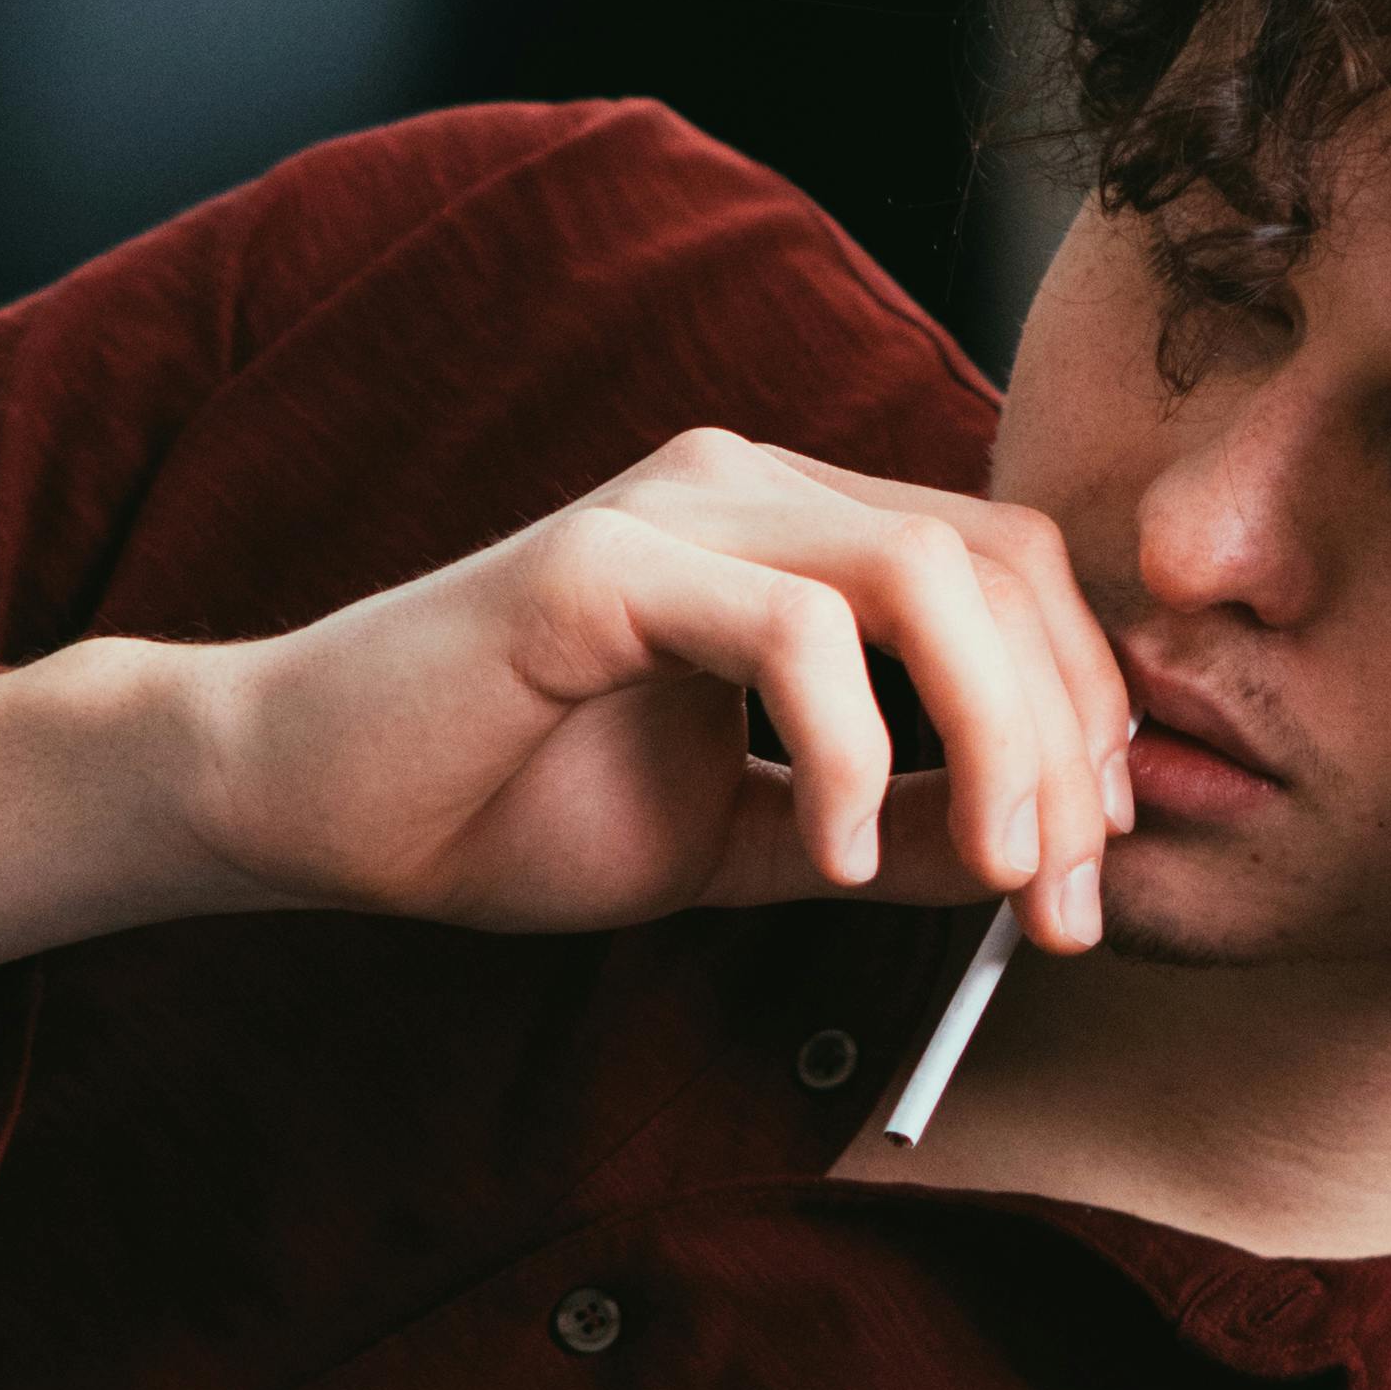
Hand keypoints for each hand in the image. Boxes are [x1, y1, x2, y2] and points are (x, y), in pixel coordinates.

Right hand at [0, 436, 1133, 1006]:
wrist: (295, 800)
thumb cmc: (497, 804)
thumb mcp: (741, 838)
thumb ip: (891, 828)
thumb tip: (1042, 848)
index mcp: (796, 529)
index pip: (1013, 573)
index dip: (1086, 718)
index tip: (1095, 877)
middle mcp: (752, 486)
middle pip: (1004, 564)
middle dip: (1070, 744)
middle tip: (1070, 903)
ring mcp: (676, 509)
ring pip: (927, 575)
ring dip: (995, 740)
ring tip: (995, 877)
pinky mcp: (599, 562)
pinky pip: (796, 630)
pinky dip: (851, 752)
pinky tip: (830, 851)